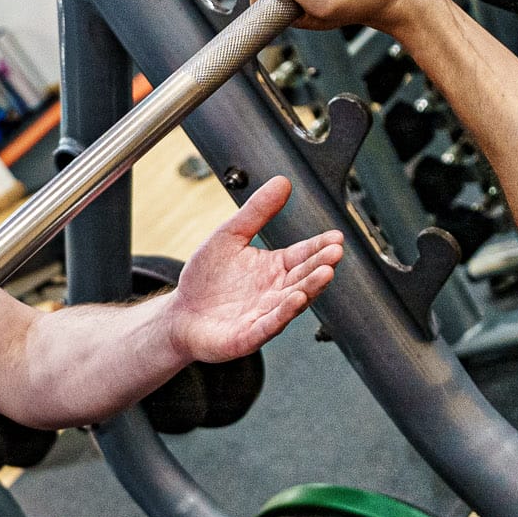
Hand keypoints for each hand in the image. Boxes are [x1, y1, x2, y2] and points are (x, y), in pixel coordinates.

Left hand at [162, 178, 342, 364]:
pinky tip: (296, 299)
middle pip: (304, 276)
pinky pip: (270, 324)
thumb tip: (282, 182)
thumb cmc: (206, 278)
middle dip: (321, 265)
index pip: (304, 254)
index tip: (336, 237)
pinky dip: (284, 313)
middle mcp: (275, 291)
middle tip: (335, 252)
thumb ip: (256, 212)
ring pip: (294, 301)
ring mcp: (265, 314)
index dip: (320, 246)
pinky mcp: (249, 335)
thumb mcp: (229, 236)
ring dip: (310, 287)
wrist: (181, 314)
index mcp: (274, 268)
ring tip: (325, 273)